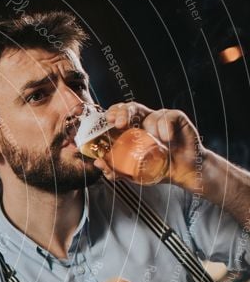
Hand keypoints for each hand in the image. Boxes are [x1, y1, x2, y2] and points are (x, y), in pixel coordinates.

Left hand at [91, 102, 205, 189]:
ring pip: (149, 114)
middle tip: (119, 124)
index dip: (111, 114)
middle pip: (130, 108)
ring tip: (157, 142)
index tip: (107, 120)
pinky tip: (168, 140)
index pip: (117, 115)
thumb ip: (114, 170)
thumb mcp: (132, 173)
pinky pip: (167, 117)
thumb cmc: (156, 169)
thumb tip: (98, 163)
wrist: (182, 172)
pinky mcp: (176, 118)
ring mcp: (159, 118)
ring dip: (149, 127)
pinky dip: (165, 128)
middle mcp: (143, 121)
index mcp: (130, 130)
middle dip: (122, 112)